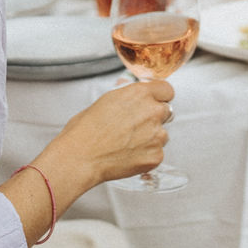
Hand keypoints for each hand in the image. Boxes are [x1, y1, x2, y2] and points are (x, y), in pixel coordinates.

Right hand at [44, 80, 174, 186]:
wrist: (81, 157)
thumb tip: (133, 100)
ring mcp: (156, 135)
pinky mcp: (156, 156)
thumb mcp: (106, 100)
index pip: (166, 89)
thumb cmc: (85, 130)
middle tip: (137, 125)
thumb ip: (128, 98)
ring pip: (162, 134)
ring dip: (151, 137)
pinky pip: (157, 153)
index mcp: (140, 94)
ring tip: (128, 143)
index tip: (154, 101)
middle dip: (155, 117)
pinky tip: (128, 155)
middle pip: (167, 110)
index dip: (159, 96)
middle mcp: (152, 112)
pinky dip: (146, 155)